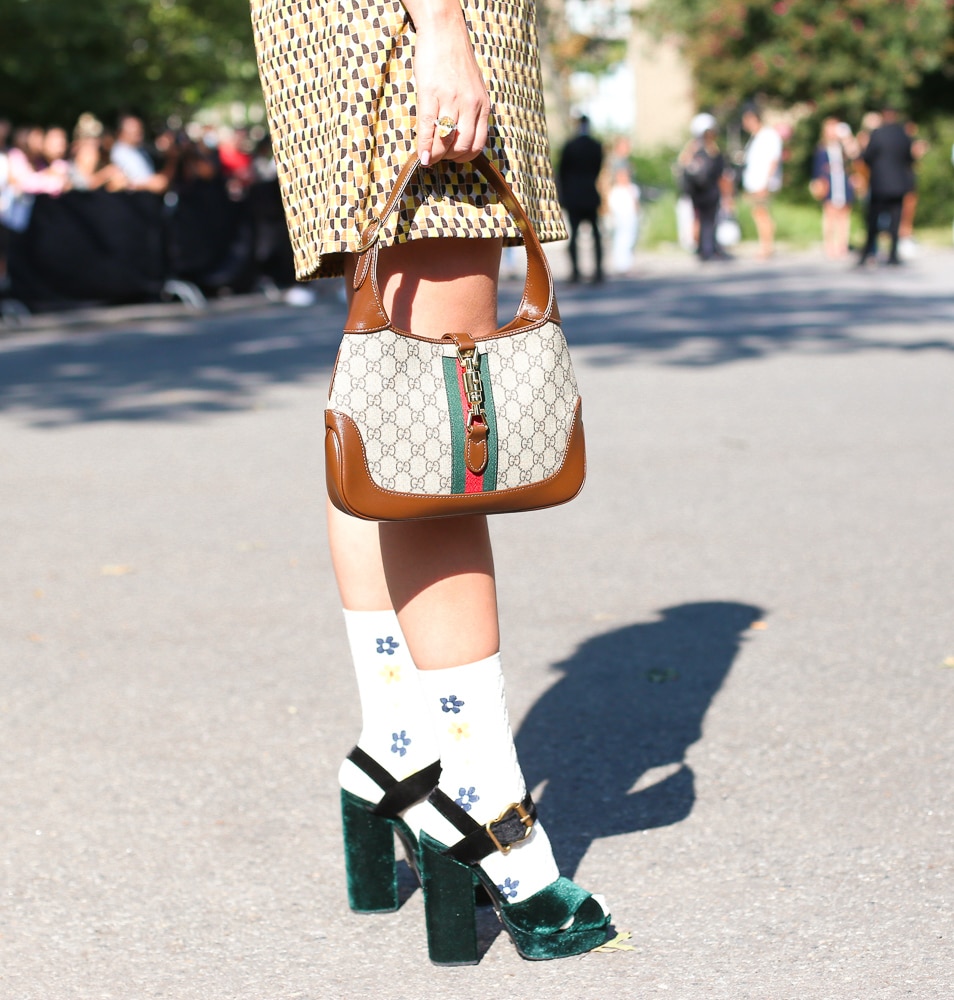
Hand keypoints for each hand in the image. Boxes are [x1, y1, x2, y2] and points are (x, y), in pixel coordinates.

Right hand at [407, 5, 489, 164]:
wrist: (444, 31)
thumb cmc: (456, 60)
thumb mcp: (473, 88)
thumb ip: (471, 110)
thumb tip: (462, 134)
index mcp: (482, 105)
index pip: (478, 143)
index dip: (465, 157)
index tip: (454, 157)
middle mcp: (469, 105)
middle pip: (463, 146)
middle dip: (450, 158)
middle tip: (440, 156)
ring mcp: (450, 100)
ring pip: (446, 141)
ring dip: (436, 155)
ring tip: (430, 155)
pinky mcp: (431, 94)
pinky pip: (427, 128)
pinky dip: (424, 146)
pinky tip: (421, 156)